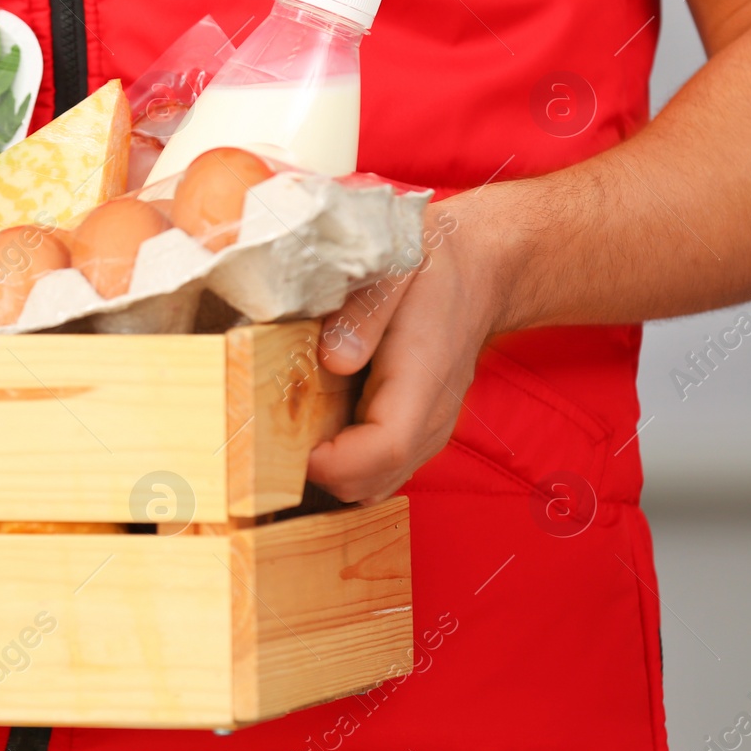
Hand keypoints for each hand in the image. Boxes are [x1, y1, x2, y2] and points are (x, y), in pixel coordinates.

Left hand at [306, 198, 508, 503]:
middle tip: (271, 432)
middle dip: (316, 470)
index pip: (383, 449)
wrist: (479, 271)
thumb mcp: (396, 266)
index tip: (281, 441)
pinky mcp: (415, 434)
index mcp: (423, 380)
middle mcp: (431, 419)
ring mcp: (426, 432)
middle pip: (370, 481)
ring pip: (371, 485)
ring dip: (328, 470)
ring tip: (291, 429)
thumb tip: (333, 359)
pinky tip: (317, 425)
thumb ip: (364, 312)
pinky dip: (342, 463)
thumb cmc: (432, 265)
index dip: (331, 460)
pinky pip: (376, 471)